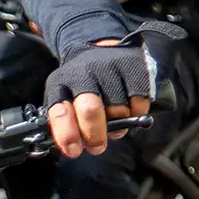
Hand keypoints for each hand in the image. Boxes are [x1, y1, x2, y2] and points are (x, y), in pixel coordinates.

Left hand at [44, 40, 150, 157]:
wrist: (100, 47)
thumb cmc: (81, 83)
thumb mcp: (65, 97)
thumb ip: (66, 122)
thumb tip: (73, 149)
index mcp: (61, 83)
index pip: (59, 111)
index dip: (67, 134)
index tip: (74, 151)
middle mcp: (83, 73)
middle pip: (90, 109)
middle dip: (95, 135)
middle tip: (98, 146)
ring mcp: (109, 67)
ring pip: (118, 110)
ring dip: (118, 124)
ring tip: (115, 120)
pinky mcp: (133, 66)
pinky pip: (138, 102)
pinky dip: (136, 113)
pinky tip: (129, 109)